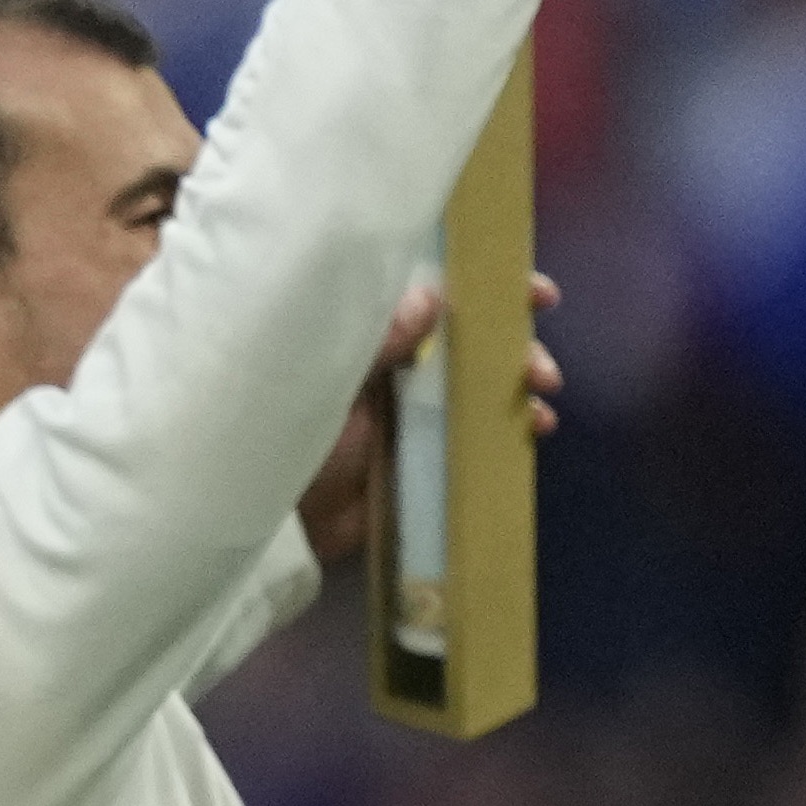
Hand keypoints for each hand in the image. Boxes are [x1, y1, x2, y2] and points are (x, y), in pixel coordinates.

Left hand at [300, 270, 561, 574]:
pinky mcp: (421, 458)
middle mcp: (397, 366)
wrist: (265, 516)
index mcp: (374, 334)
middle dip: (518, 349)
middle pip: (475, 342)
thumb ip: (378, 339)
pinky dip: (507, 434)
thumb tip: (434, 297)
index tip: (535, 295)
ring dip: (519, 391)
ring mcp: (412, 413)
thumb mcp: (325, 376)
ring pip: (482, 388)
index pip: (440, 295)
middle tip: (540, 372)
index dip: (492, 288)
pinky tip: (531, 437)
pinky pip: (475, 438)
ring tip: (539, 412)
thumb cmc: (280, 433)